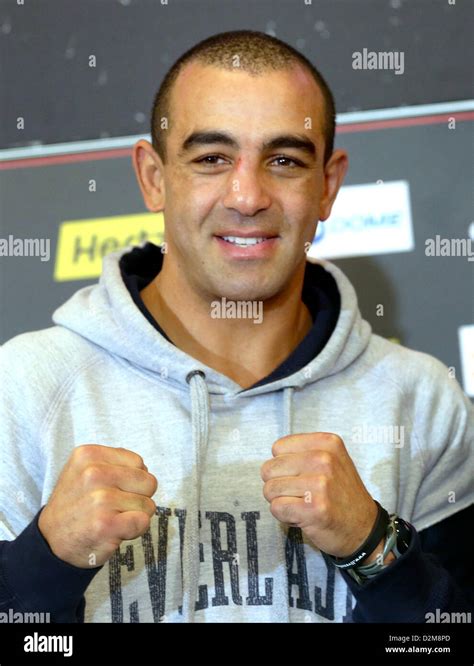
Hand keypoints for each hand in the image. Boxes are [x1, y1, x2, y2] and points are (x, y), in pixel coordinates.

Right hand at [38, 444, 157, 567]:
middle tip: (114, 508)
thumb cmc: (76, 505)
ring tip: (111, 518)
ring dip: (135, 516)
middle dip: (138, 497)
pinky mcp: (106, 524)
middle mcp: (93, 472)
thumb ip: (115, 463)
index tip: (112, 491)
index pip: (139, 463)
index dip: (132, 481)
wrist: (51, 541)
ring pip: (147, 504)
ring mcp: (100, 499)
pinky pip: (143, 521)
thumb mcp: (84, 470)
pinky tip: (114, 531)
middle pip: (148, 482)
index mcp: (89, 454)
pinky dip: (135, 530)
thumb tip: (145, 469)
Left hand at [261, 432, 378, 557]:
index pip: (277, 448)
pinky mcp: (313, 508)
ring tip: (303, 504)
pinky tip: (303, 516)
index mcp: (327, 442)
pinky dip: (285, 516)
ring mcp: (320, 484)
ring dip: (281, 501)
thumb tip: (272, 457)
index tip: (301, 475)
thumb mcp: (332, 459)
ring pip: (269, 489)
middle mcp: (324, 459)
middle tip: (299, 493)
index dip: (283, 465)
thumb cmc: (341, 494)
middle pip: (269, 468)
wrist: (364, 528)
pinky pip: (276, 508)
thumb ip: (303, 451)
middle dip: (278, 484)